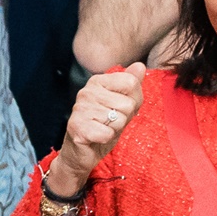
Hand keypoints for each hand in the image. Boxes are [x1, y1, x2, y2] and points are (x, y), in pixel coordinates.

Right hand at [51, 63, 146, 194]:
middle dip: (124, 117)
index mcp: (98, 81)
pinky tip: (95, 137)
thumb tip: (140, 65)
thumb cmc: (106, 124)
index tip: (120, 107)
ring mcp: (79, 108)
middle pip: (127, 103)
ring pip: (118, 119)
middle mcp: (86, 91)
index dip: (133, 100)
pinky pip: (107, 133)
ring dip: (115, 129)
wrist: (85, 150)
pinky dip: (106, 138)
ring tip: (102, 128)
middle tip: (110, 122)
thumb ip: (132, 84)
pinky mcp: (76, 127)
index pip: (131, 83)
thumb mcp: (124, 103)